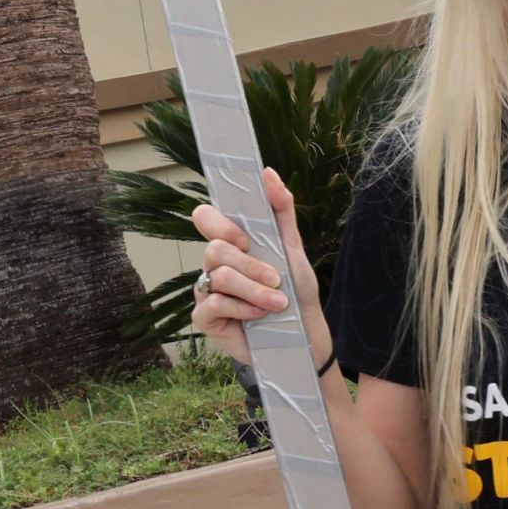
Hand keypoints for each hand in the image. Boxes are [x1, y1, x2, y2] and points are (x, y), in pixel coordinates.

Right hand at [190, 167, 325, 367]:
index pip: (205, 217)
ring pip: (219, 276)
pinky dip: (243, 308)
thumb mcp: (292, 247)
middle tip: (276, 278)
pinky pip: (213, 304)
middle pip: (214, 250)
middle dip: (251, 265)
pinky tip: (259, 316)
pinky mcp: (204, 318)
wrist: (302, 335)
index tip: (246, 239)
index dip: (220, 224)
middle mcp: (214, 264)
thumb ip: (281, 209)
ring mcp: (206, 291)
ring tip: (277, 302)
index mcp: (230, 243)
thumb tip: (268, 172)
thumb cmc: (295, 290)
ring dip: (254, 290)